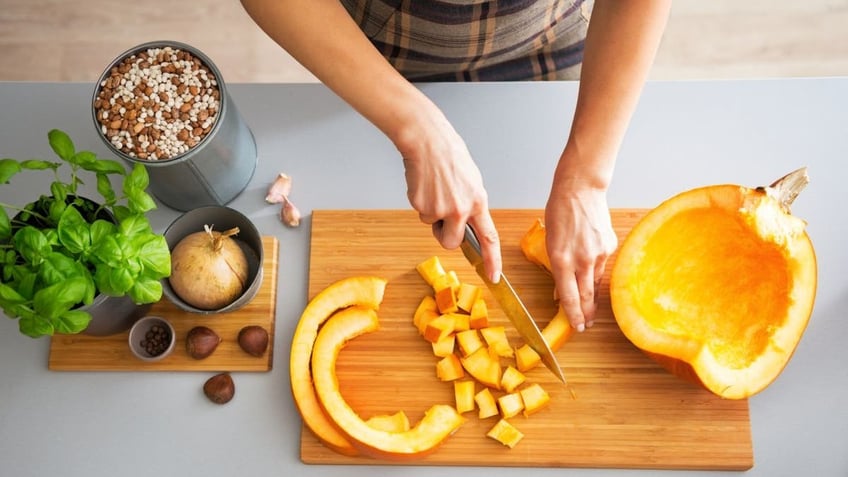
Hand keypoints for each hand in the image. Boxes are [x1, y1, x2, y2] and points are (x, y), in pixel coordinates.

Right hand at [398, 111, 501, 282]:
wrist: (427, 141)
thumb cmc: (449, 156)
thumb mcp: (471, 181)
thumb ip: (471, 204)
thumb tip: (466, 222)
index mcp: (478, 202)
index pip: (489, 238)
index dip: (492, 260)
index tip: (493, 276)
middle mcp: (461, 209)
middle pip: (452, 242)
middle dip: (445, 236)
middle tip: (442, 218)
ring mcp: (440, 209)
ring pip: (433, 226)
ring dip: (432, 214)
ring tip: (434, 189)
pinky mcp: (422, 206)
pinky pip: (421, 213)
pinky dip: (420, 202)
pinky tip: (424, 185)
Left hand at [545, 181, 617, 331]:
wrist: (581, 190)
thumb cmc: (559, 212)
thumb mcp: (550, 242)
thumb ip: (557, 267)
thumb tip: (561, 290)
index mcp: (562, 260)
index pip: (569, 296)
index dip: (573, 315)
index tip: (577, 327)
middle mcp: (582, 260)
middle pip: (586, 295)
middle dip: (586, 313)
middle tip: (586, 325)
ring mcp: (598, 253)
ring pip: (594, 281)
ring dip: (591, 295)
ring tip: (590, 308)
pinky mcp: (609, 246)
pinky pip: (601, 265)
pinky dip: (595, 271)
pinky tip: (591, 271)